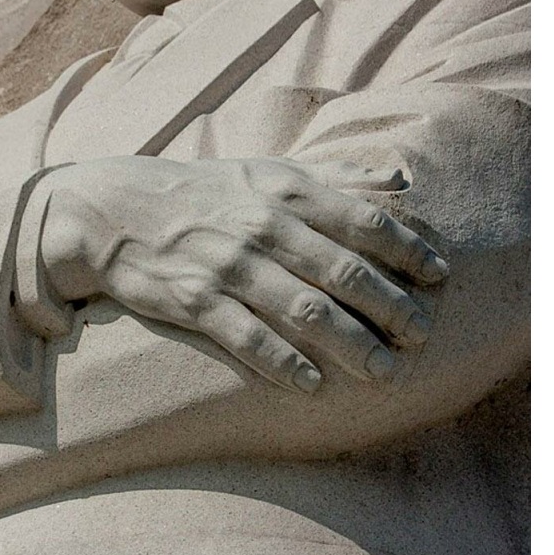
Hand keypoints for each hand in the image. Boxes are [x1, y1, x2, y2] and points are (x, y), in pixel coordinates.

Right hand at [38, 156, 447, 393]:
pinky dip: (283, 363)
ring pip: (305, 310)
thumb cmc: (202, 191)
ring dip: (352, 344)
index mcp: (285, 190)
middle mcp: (263, 226)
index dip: (409, 250)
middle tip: (422, 336)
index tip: (440, 276)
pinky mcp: (195, 300)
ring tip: (386, 371)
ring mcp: (229, 265)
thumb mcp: (266, 169)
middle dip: (392, 307)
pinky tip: (313, 385)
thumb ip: (335, 174)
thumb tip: (399, 176)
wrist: (113, 209)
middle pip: (345, 271)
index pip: (364, 220)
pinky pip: (248, 338)